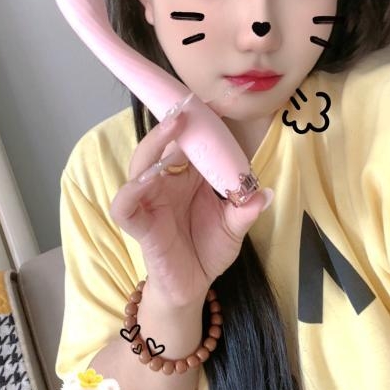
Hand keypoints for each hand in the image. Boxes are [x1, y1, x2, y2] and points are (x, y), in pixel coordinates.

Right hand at [109, 96, 271, 309]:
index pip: (188, 142)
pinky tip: (146, 181)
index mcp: (188, 176)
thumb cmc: (209, 250)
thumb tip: (265, 193)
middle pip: (160, 145)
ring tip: (172, 129)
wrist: (193, 286)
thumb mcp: (234, 228)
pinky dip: (131, 191)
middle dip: (172, 124)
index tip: (213, 103)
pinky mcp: (139, 225)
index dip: (197, 123)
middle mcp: (166, 182)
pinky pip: (125, 205)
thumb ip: (245, 211)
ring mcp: (149, 201)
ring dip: (154, 146)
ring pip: (140, 166)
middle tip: (188, 106)